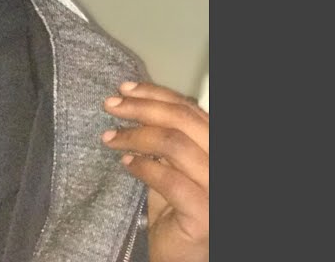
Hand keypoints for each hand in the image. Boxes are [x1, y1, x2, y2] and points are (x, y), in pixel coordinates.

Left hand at [102, 80, 208, 261]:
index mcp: (219, 145)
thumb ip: (167, 137)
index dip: (157, 94)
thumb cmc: (178, 210)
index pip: (191, 109)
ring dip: (135, 136)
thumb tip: (134, 103)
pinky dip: (143, 167)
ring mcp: (218, 188)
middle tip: (110, 106)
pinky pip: (170, 180)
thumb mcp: (173, 165)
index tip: (125, 89)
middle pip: (184, 120)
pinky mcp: (205, 213)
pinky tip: (125, 164)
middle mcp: (225, 163)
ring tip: (109, 138)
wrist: (183, 257)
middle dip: (142, 108)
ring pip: (175, 144)